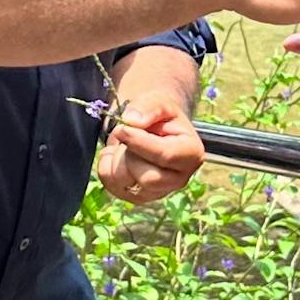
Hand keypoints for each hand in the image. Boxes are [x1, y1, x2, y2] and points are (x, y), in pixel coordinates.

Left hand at [97, 89, 205, 203]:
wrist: (154, 129)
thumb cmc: (160, 115)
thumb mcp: (159, 101)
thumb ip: (149, 107)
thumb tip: (132, 121)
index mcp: (191, 154)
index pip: (165, 156)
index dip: (139, 143)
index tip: (122, 129)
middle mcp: (179, 179)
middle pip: (145, 176)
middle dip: (129, 153)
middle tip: (127, 134)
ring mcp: (159, 192)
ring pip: (125, 183)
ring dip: (116, 159)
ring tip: (124, 144)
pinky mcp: (139, 197)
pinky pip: (111, 186)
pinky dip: (107, 167)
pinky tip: (118, 156)